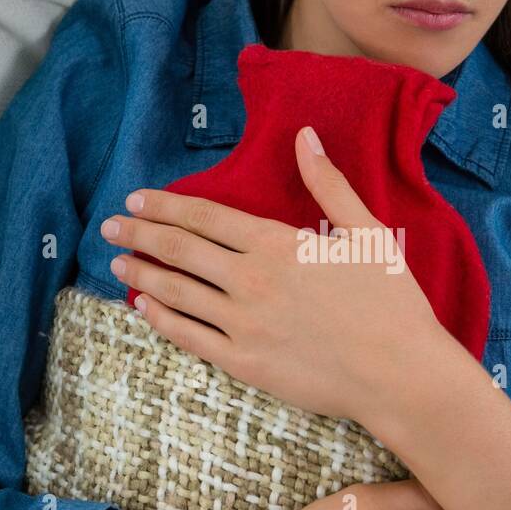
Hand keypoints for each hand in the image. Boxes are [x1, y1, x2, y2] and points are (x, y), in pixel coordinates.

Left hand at [101, 127, 443, 422]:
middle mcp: (251, 281)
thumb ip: (329, 185)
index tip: (137, 198)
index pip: (206, 217)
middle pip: (180, 250)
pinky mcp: (243, 363)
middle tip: (110, 225)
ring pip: (176, 292)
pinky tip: (143, 306)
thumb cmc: (390, 301)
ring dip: (141, 273)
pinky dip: (160, 318)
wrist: (400, 373)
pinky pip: (188, 337)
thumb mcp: (367, 232)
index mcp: (278, 244)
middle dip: (139, 234)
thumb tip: (304, 137)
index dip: (166, 206)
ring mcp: (243, 324)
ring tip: (116, 263)